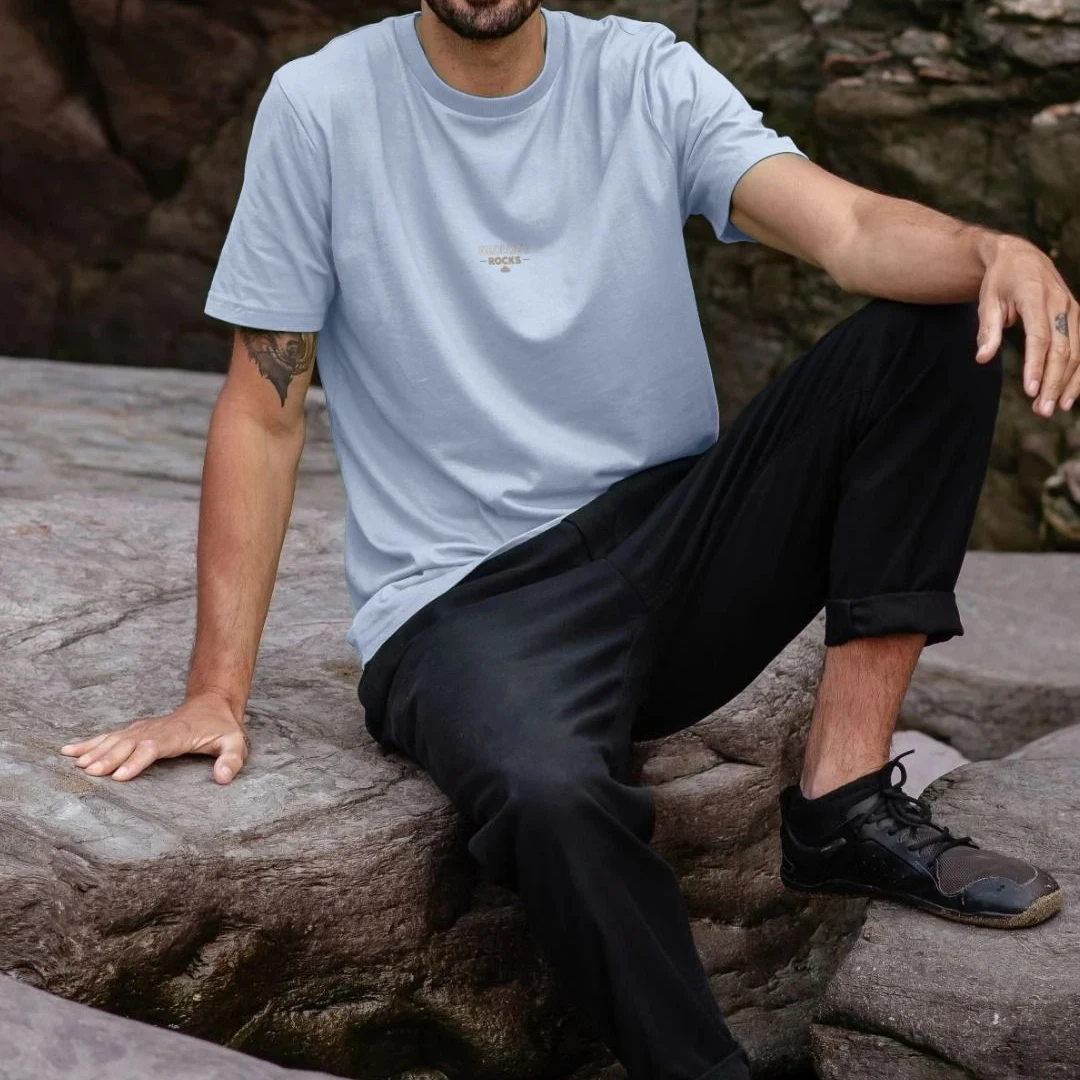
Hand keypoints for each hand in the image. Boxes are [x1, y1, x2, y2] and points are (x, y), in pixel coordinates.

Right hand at [59, 690, 250, 783]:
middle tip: (89, 772)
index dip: (137, 760)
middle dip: (110, 757)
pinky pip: (111, 735)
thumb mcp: (236, 743)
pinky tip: (70, 750)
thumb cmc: (223, 728)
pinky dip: (90, 742)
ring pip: (117, 738)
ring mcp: (144, 728)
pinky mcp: (137, 730)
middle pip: (130, 743)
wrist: (213, 704)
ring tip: (75, 762)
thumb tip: (223, 778)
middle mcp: (157, 729)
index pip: (155, 747)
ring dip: (96, 749)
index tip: (120, 775)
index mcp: (178, 734)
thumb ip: (231, 760)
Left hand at [975, 235, 1079, 416]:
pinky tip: (1069, 394)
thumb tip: (982, 358)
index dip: (1036, 365)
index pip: (1039, 337)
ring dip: (1067, 383)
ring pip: (1077, 352)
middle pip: (1062, 349)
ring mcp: (1072, 310)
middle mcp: (1060, 303)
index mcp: (1036, 296)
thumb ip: (987, 330)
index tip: (1030, 390)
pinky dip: (1077, 373)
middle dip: (1054, 382)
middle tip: (1043, 411)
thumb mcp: (987, 301)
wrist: (1021, 256)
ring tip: (1054, 409)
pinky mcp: (1075, 317)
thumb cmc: (1000, 281)